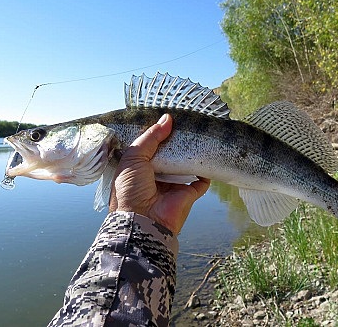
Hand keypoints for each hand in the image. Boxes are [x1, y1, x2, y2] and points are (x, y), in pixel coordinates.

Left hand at [109, 113, 209, 233]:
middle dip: (177, 142)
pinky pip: (201, 180)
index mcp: (140, 168)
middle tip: (188, 124)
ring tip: (199, 135)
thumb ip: (150, 137)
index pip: (150, 147)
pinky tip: (207, 156)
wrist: (143, 220)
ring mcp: (174, 185)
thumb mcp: (134, 157)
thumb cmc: (131, 189)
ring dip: (191, 154)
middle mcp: (156, 175)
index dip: (157, 135)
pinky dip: (205, 171)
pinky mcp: (188, 194)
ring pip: (185, 165)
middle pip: (170, 154)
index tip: (168, 120)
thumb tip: (167, 119)